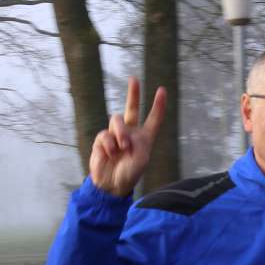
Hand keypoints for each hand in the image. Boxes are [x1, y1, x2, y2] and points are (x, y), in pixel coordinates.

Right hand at [89, 77, 167, 197]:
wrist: (111, 185)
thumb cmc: (130, 173)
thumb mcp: (141, 159)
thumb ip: (136, 142)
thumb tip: (121, 134)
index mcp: (144, 137)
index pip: (153, 118)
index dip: (158, 105)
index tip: (162, 90)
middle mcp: (130, 133)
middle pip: (132, 109)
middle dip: (133, 93)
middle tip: (134, 79)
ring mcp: (115, 135)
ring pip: (117, 120)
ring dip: (120, 132)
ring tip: (122, 147)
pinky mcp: (102, 140)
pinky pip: (105, 134)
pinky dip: (109, 144)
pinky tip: (110, 154)